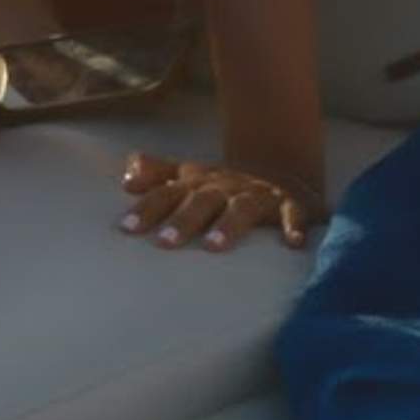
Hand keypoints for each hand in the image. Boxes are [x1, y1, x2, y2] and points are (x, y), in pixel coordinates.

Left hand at [115, 152, 319, 254]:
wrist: (280, 172)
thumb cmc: (222, 185)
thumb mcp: (189, 175)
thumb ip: (157, 174)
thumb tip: (126, 179)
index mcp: (197, 181)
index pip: (166, 193)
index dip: (147, 209)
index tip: (126, 229)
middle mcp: (225, 186)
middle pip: (200, 200)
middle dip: (182, 220)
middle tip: (164, 242)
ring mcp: (258, 194)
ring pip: (242, 208)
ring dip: (228, 225)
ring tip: (213, 246)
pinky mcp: (291, 205)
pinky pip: (293, 214)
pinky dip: (293, 226)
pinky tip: (293, 244)